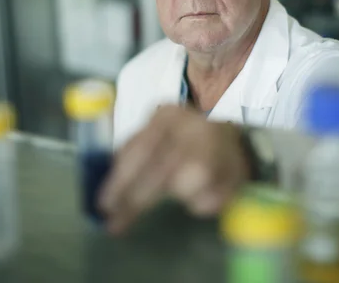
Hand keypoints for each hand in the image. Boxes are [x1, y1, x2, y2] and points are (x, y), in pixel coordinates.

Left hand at [99, 105, 250, 234]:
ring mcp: (216, 148)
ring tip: (170, 199)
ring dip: (172, 197)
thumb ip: (130, 153)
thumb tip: (105, 185)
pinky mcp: (234, 171)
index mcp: (168, 114)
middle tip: (117, 223)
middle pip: (159, 169)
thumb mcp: (154, 134)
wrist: (231, 141)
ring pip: (182, 187)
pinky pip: (205, 200)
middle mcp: (193, 126)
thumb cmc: (181, 140)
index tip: (104, 205)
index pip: (140, 149)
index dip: (120, 180)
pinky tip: (195, 196)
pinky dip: (196, 204)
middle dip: (134, 200)